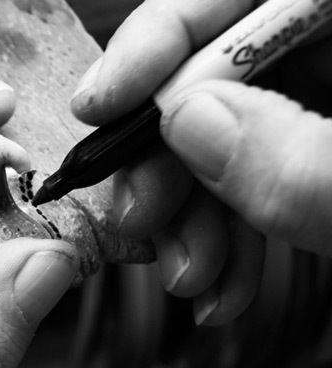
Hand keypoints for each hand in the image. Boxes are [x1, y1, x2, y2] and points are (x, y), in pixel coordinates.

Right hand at [71, 0, 331, 323]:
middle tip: (142, 216)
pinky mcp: (324, 172)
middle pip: (223, 69)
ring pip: (232, 137)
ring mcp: (331, 116)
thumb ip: (301, 161)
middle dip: (168, 152)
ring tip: (190, 274)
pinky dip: (231, 242)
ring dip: (190, 216)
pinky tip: (221, 288)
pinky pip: (264, 186)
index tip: (101, 106)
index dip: (162, 37)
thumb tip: (194, 122)